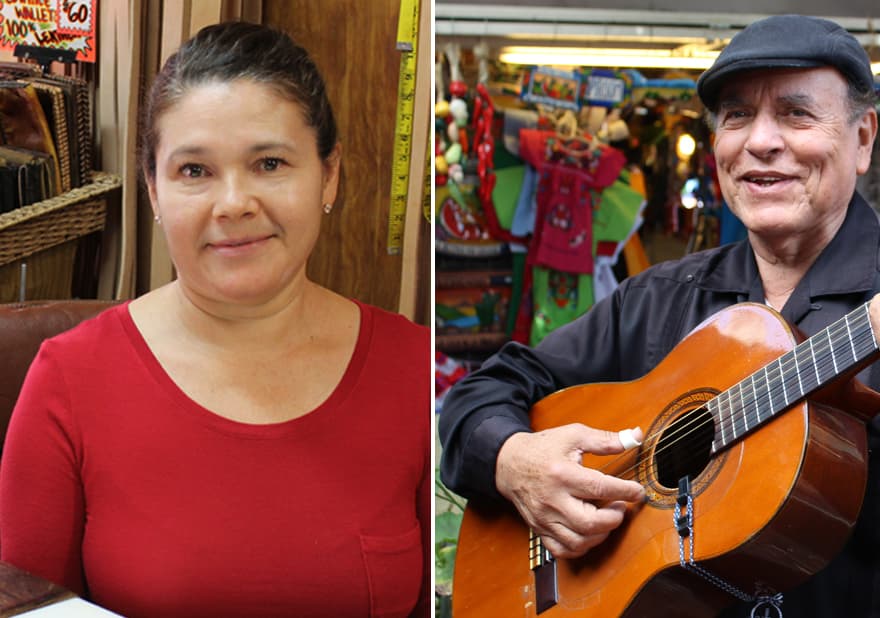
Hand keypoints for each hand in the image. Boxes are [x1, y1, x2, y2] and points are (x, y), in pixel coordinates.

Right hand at [495, 423, 644, 558]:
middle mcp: (552, 499)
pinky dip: (581, 546)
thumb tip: (635, 436)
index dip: (625, 491)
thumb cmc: (542, 449)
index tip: (637, 491)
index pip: (600, 487)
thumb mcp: (573, 435)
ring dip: (601, 533)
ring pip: (579, 541)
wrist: (509, 463)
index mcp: (561, 473)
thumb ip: (604, 439)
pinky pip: (563, 550)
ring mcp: (544, 518)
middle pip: (590, 522)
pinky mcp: (539, 529)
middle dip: (614, 518)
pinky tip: (589, 532)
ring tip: (606, 517)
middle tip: (619, 506)